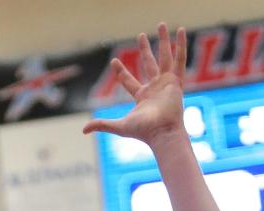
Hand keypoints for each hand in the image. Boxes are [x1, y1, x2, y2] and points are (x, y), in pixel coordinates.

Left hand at [84, 24, 187, 146]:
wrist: (162, 132)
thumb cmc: (143, 131)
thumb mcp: (119, 126)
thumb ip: (102, 125)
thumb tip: (83, 130)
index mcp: (142, 97)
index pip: (128, 81)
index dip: (121, 71)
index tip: (114, 61)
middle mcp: (154, 88)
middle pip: (148, 64)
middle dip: (144, 49)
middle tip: (140, 36)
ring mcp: (166, 84)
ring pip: (165, 57)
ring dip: (164, 40)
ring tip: (162, 24)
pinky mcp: (176, 81)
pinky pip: (179, 59)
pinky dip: (180, 45)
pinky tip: (180, 31)